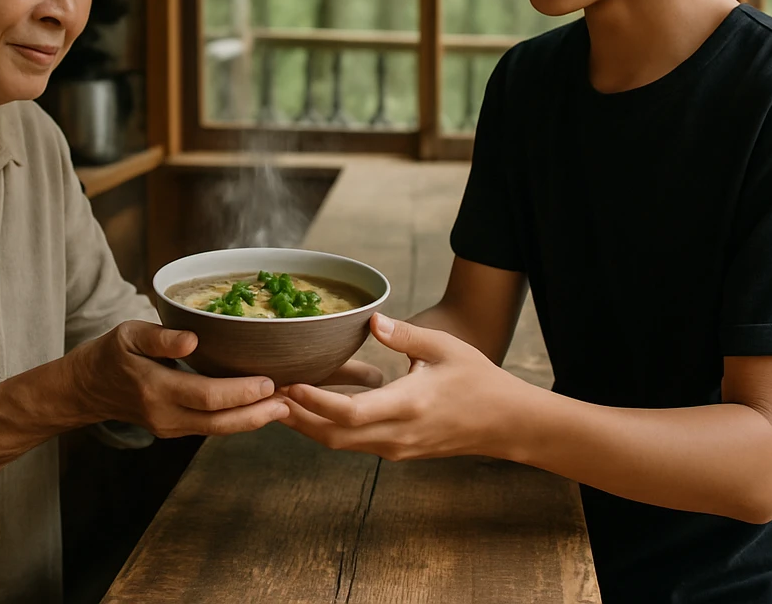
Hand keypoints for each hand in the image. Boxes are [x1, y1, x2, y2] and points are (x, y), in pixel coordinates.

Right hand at [71, 320, 288, 437]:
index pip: (206, 395)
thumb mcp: (128, 334)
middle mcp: (165, 415)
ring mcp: (169, 427)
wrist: (86, 389)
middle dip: (257, 414)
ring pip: (217, 429)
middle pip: (219, 421)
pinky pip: (210, 427)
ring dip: (252, 420)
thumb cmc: (110, 354)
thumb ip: (160, 337)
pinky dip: (236, 420)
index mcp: (155, 389)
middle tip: (289, 400)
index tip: (268, 381)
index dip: (240, 391)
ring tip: (283, 407)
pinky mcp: (174, 429)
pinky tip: (258, 409)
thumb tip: (192, 340)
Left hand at [277, 313, 526, 460]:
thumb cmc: (477, 380)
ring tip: (278, 400)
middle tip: (265, 393)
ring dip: (307, 425)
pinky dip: (327, 427)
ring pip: (339, 443)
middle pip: (332, 435)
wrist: (506, 423)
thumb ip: (404, 335)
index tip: (288, 384)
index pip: (349, 412)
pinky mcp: (396, 451)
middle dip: (296, 417)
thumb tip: (372, 319)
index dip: (314, 401)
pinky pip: (353, 443)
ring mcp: (395, 448)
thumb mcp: (443, 348)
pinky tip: (312, 408)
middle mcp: (396, 435)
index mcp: (407, 406)